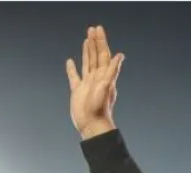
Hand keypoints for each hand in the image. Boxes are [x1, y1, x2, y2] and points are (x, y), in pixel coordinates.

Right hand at [66, 25, 123, 139]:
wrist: (91, 125)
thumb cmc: (100, 108)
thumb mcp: (107, 86)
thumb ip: (113, 70)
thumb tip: (120, 55)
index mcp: (104, 75)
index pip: (103, 53)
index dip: (101, 41)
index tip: (98, 28)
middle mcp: (96, 77)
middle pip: (95, 55)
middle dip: (94, 41)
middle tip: (92, 28)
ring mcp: (87, 83)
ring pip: (87, 63)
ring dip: (86, 51)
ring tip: (86, 39)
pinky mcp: (77, 90)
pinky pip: (74, 76)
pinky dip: (72, 69)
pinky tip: (70, 61)